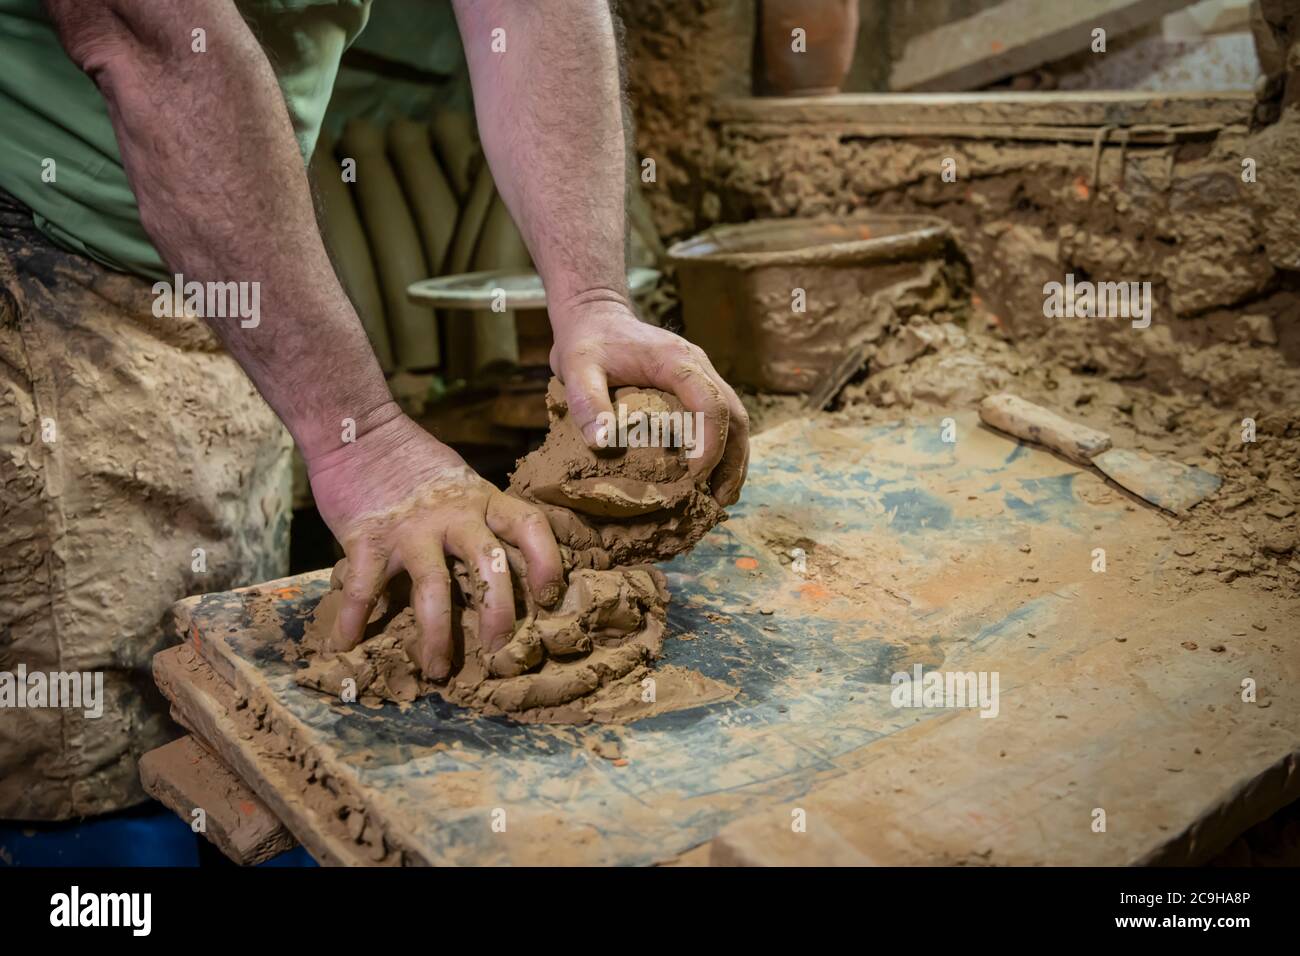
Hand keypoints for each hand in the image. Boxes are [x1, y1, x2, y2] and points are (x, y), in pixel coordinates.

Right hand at [305, 408, 563, 678]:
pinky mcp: (368, 537)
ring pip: (435, 587)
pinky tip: (347, 645)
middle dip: (499, 613)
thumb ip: (482, 519)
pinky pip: (365, 587)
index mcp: (483, 500)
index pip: (528, 526)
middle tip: (500, 650)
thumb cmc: (414, 463)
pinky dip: (354, 619)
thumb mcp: (463, 483)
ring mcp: (412, 529)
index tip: (549, 598)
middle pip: (491, 565)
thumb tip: (508, 567)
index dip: (547, 562)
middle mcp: (455, 516)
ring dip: (437, 635)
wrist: (358, 431)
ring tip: (437, 670)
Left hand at [549, 292, 749, 505]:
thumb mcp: (576, 368)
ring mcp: (701, 374)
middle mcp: (698, 366)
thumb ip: (587, 402)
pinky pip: (720, 417)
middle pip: (734, 415)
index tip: (695, 477)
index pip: (711, 404)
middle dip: (731, 461)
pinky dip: (722, 448)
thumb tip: (603, 445)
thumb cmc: (586, 341)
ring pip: (735, 418)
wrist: (594, 315)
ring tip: (720, 498)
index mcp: (677, 361)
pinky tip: (710, 477)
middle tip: (719, 500)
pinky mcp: (694, 385)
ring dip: (733, 459)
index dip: (710, 444)